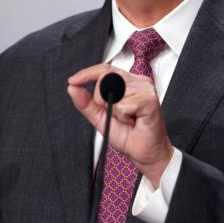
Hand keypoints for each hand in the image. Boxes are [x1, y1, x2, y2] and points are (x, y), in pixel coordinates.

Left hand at [67, 64, 173, 184]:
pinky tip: (134, 120)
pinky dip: (124, 116)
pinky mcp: (150, 99)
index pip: (105, 69)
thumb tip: (73, 88)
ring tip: (127, 119)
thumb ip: (86, 103)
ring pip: (114, 91)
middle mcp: (138, 82)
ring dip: (115, 111)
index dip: (87, 73)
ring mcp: (146, 88)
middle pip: (106, 78)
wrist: (144, 152)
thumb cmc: (128, 135)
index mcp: (127, 83)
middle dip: (102, 99)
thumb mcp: (100, 118)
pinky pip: (124, 104)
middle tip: (116, 115)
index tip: (73, 80)